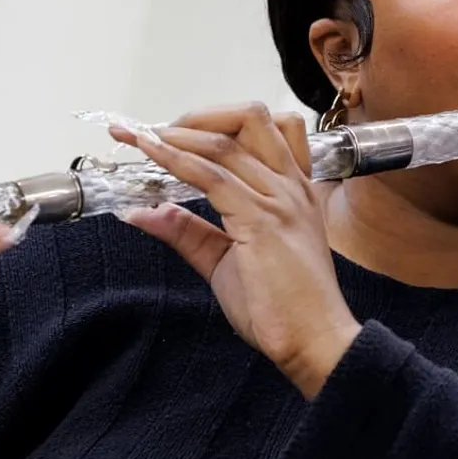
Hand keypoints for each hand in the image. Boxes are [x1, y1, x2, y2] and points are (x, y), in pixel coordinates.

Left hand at [112, 105, 361, 397]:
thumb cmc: (284, 308)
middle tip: (159, 131)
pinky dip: (175, 160)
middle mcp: (290, 186)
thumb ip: (189, 232)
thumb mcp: (224, 262)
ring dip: (176, 135)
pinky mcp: (262, 220)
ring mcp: (279, 199)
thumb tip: (147, 212)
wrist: (314, 343)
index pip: (262, 130)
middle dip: (198, 115)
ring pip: (225, 143)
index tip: (168, 129)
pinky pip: (212, 176)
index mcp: (292, 190)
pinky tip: (152, 156)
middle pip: (250, 117)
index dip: (212, 121)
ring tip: (143, 138)